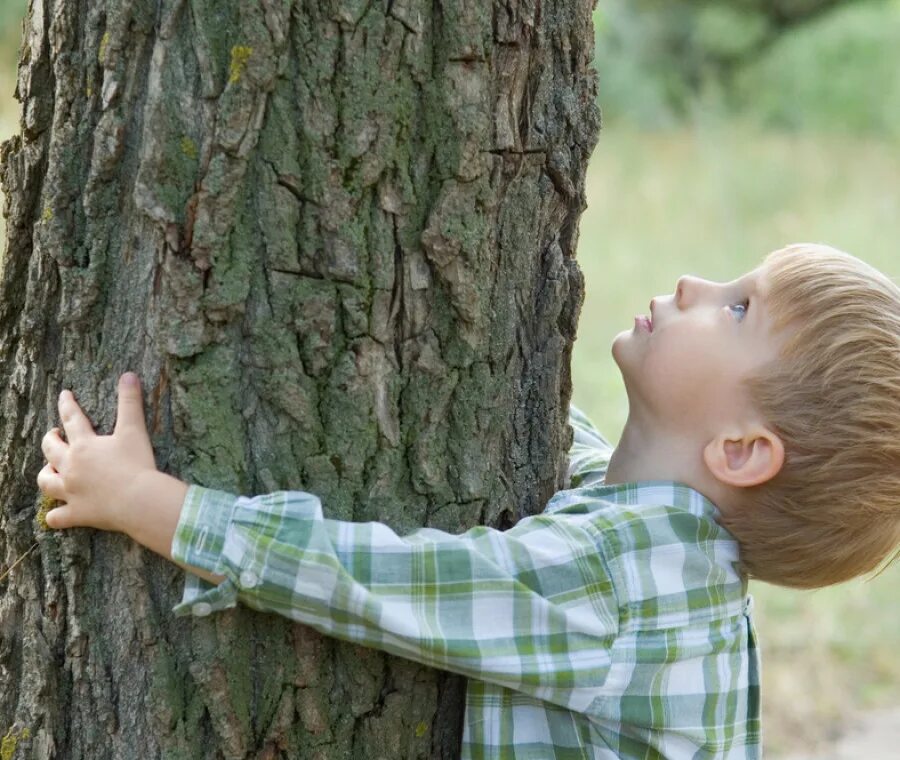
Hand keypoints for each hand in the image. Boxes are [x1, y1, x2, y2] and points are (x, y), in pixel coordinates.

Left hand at [38, 372, 159, 533]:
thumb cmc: (137, 464)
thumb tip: (129, 374)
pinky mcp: (77, 514)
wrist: (139, 500)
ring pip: (46, 482)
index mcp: (84, 445)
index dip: (67, 404)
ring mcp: (70, 492)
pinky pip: (57, 518)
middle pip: (50, 450)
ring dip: (46, 474)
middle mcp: (71, 467)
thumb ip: (130, 401)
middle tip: (54, 434)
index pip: (71, 418)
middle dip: (50, 439)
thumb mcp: (134, 429)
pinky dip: (55, 516)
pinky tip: (55, 515)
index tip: (64, 395)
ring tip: (50, 471)